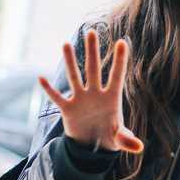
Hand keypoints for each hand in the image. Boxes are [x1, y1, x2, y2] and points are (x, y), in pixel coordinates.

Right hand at [37, 28, 143, 153]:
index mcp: (111, 98)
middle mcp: (95, 94)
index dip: (119, 60)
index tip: (122, 42)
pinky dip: (49, 90)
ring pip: (75, 77)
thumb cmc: (109, 138)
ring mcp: (81, 100)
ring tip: (66, 44)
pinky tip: (41, 78)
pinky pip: (57, 98)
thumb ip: (127, 140)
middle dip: (92, 51)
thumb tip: (138, 148)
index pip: (116, 76)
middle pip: (94, 69)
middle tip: (91, 31)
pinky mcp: (68, 109)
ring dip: (70, 61)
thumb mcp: (119, 139)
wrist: (92, 147)